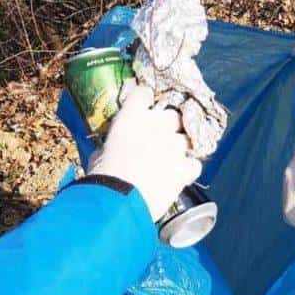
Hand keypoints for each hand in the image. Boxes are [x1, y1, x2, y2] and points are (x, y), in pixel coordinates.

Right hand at [89, 85, 201, 220]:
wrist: (119, 201)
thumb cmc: (103, 178)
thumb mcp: (100, 154)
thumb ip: (112, 144)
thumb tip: (111, 148)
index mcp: (131, 117)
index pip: (143, 93)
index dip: (144, 101)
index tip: (143, 109)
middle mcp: (157, 125)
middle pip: (173, 116)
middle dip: (169, 126)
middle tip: (160, 139)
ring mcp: (174, 145)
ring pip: (187, 139)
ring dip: (180, 147)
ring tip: (172, 160)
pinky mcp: (185, 167)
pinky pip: (195, 163)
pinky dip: (189, 169)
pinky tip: (181, 176)